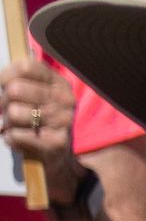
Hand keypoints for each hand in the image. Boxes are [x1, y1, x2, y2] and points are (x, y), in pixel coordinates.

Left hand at [3, 49, 76, 172]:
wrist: (59, 153)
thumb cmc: (39, 117)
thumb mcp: (36, 93)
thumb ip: (17, 80)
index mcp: (58, 83)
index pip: (25, 67)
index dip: (5, 76)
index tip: (2, 85)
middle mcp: (64, 99)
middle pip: (15, 89)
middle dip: (2, 101)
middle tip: (6, 109)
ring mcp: (62, 121)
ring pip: (13, 113)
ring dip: (7, 121)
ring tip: (15, 125)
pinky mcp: (54, 142)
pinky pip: (15, 135)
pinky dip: (10, 138)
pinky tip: (20, 138)